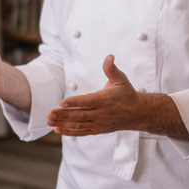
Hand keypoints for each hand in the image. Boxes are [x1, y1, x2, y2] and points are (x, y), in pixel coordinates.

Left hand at [46, 56, 187, 138]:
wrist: (138, 113)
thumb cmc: (127, 95)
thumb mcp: (120, 79)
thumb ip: (111, 69)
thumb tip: (109, 57)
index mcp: (105, 99)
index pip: (88, 101)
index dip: (74, 102)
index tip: (62, 103)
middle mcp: (101, 113)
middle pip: (80, 114)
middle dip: (63, 114)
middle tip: (50, 113)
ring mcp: (99, 123)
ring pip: (79, 124)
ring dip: (63, 123)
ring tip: (50, 121)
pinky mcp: (98, 129)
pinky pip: (82, 132)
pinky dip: (70, 132)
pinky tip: (58, 129)